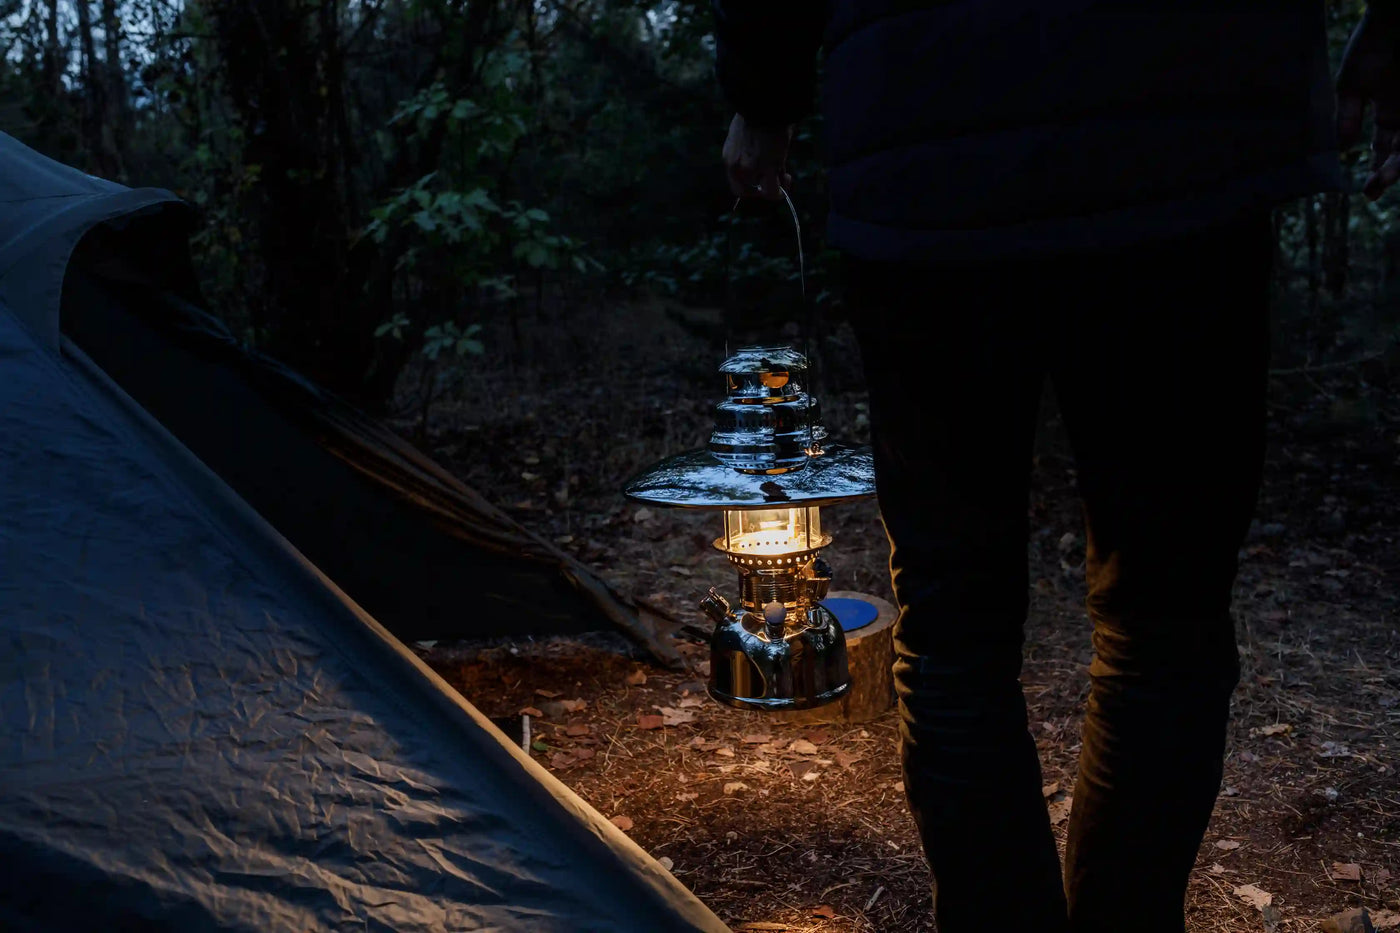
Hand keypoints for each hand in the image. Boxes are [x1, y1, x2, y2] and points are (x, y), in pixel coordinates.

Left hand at [722, 113, 793, 199]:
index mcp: (728, 155)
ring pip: (763, 191)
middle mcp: (735, 165)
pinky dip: (781, 190)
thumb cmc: (760, 112)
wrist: (763, 101)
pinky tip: (788, 181)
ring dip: (775, 187)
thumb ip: (751, 151)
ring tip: (786, 178)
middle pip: (744, 191)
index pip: (734, 181)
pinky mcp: (767, 167)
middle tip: (774, 183)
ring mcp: (749, 168)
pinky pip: (773, 190)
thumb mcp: (748, 134)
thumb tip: (768, 160)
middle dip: (759, 190)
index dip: (748, 185)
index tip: (760, 180)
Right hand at [1337, 11, 1399, 199]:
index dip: (1377, 170)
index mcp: (1387, 111)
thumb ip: (1348, 117)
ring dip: (1398, 164)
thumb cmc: (1371, 46)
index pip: (1383, 148)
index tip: (1367, 191)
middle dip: (1388, 173)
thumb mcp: (1351, 86)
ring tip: (1383, 178)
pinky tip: (1394, 158)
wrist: (1393, 21)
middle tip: (1374, 190)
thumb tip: (1343, 149)